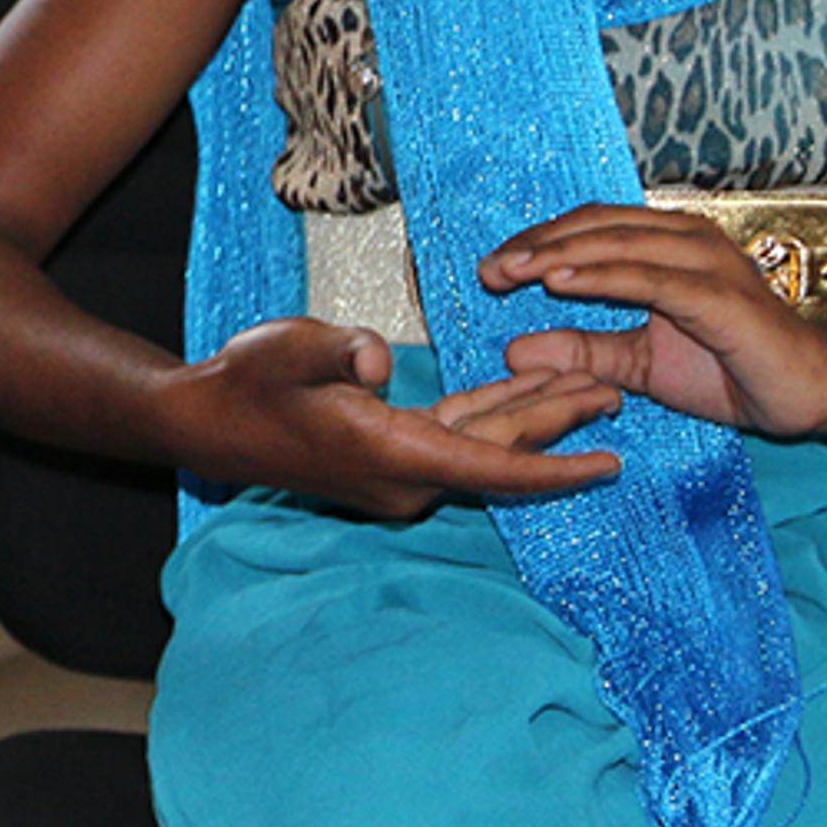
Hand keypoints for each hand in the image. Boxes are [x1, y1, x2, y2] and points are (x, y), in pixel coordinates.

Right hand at [172, 316, 620, 522]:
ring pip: (483, 445)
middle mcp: (405, 475)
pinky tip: (525, 393)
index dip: (555, 467)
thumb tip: (378, 357)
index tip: (609, 463)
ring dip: (534, 420)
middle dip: (561, 428)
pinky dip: (495, 417)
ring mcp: (398, 470)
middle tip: (619, 396)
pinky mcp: (389, 455)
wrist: (207, 422)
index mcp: (391, 453)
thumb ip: (338, 351)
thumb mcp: (288, 350)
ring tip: (593, 394)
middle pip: (501, 455)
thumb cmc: (247, 383)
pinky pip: (457, 438)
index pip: (492, 469)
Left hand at [480, 206, 826, 440]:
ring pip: (617, 244)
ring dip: (558, 254)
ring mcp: (704, 262)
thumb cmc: (731, 370)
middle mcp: (685, 240)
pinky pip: (649, 278)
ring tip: (511, 271)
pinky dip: (600, 276)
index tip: (491, 269)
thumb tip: (514, 348)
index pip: (590, 229)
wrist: (807, 394)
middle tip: (489, 270)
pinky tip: (558, 282)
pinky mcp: (718, 295)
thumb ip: (584, 351)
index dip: (538, 242)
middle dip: (536, 245)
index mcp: (668, 246)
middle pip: (595, 227)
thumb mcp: (640, 364)